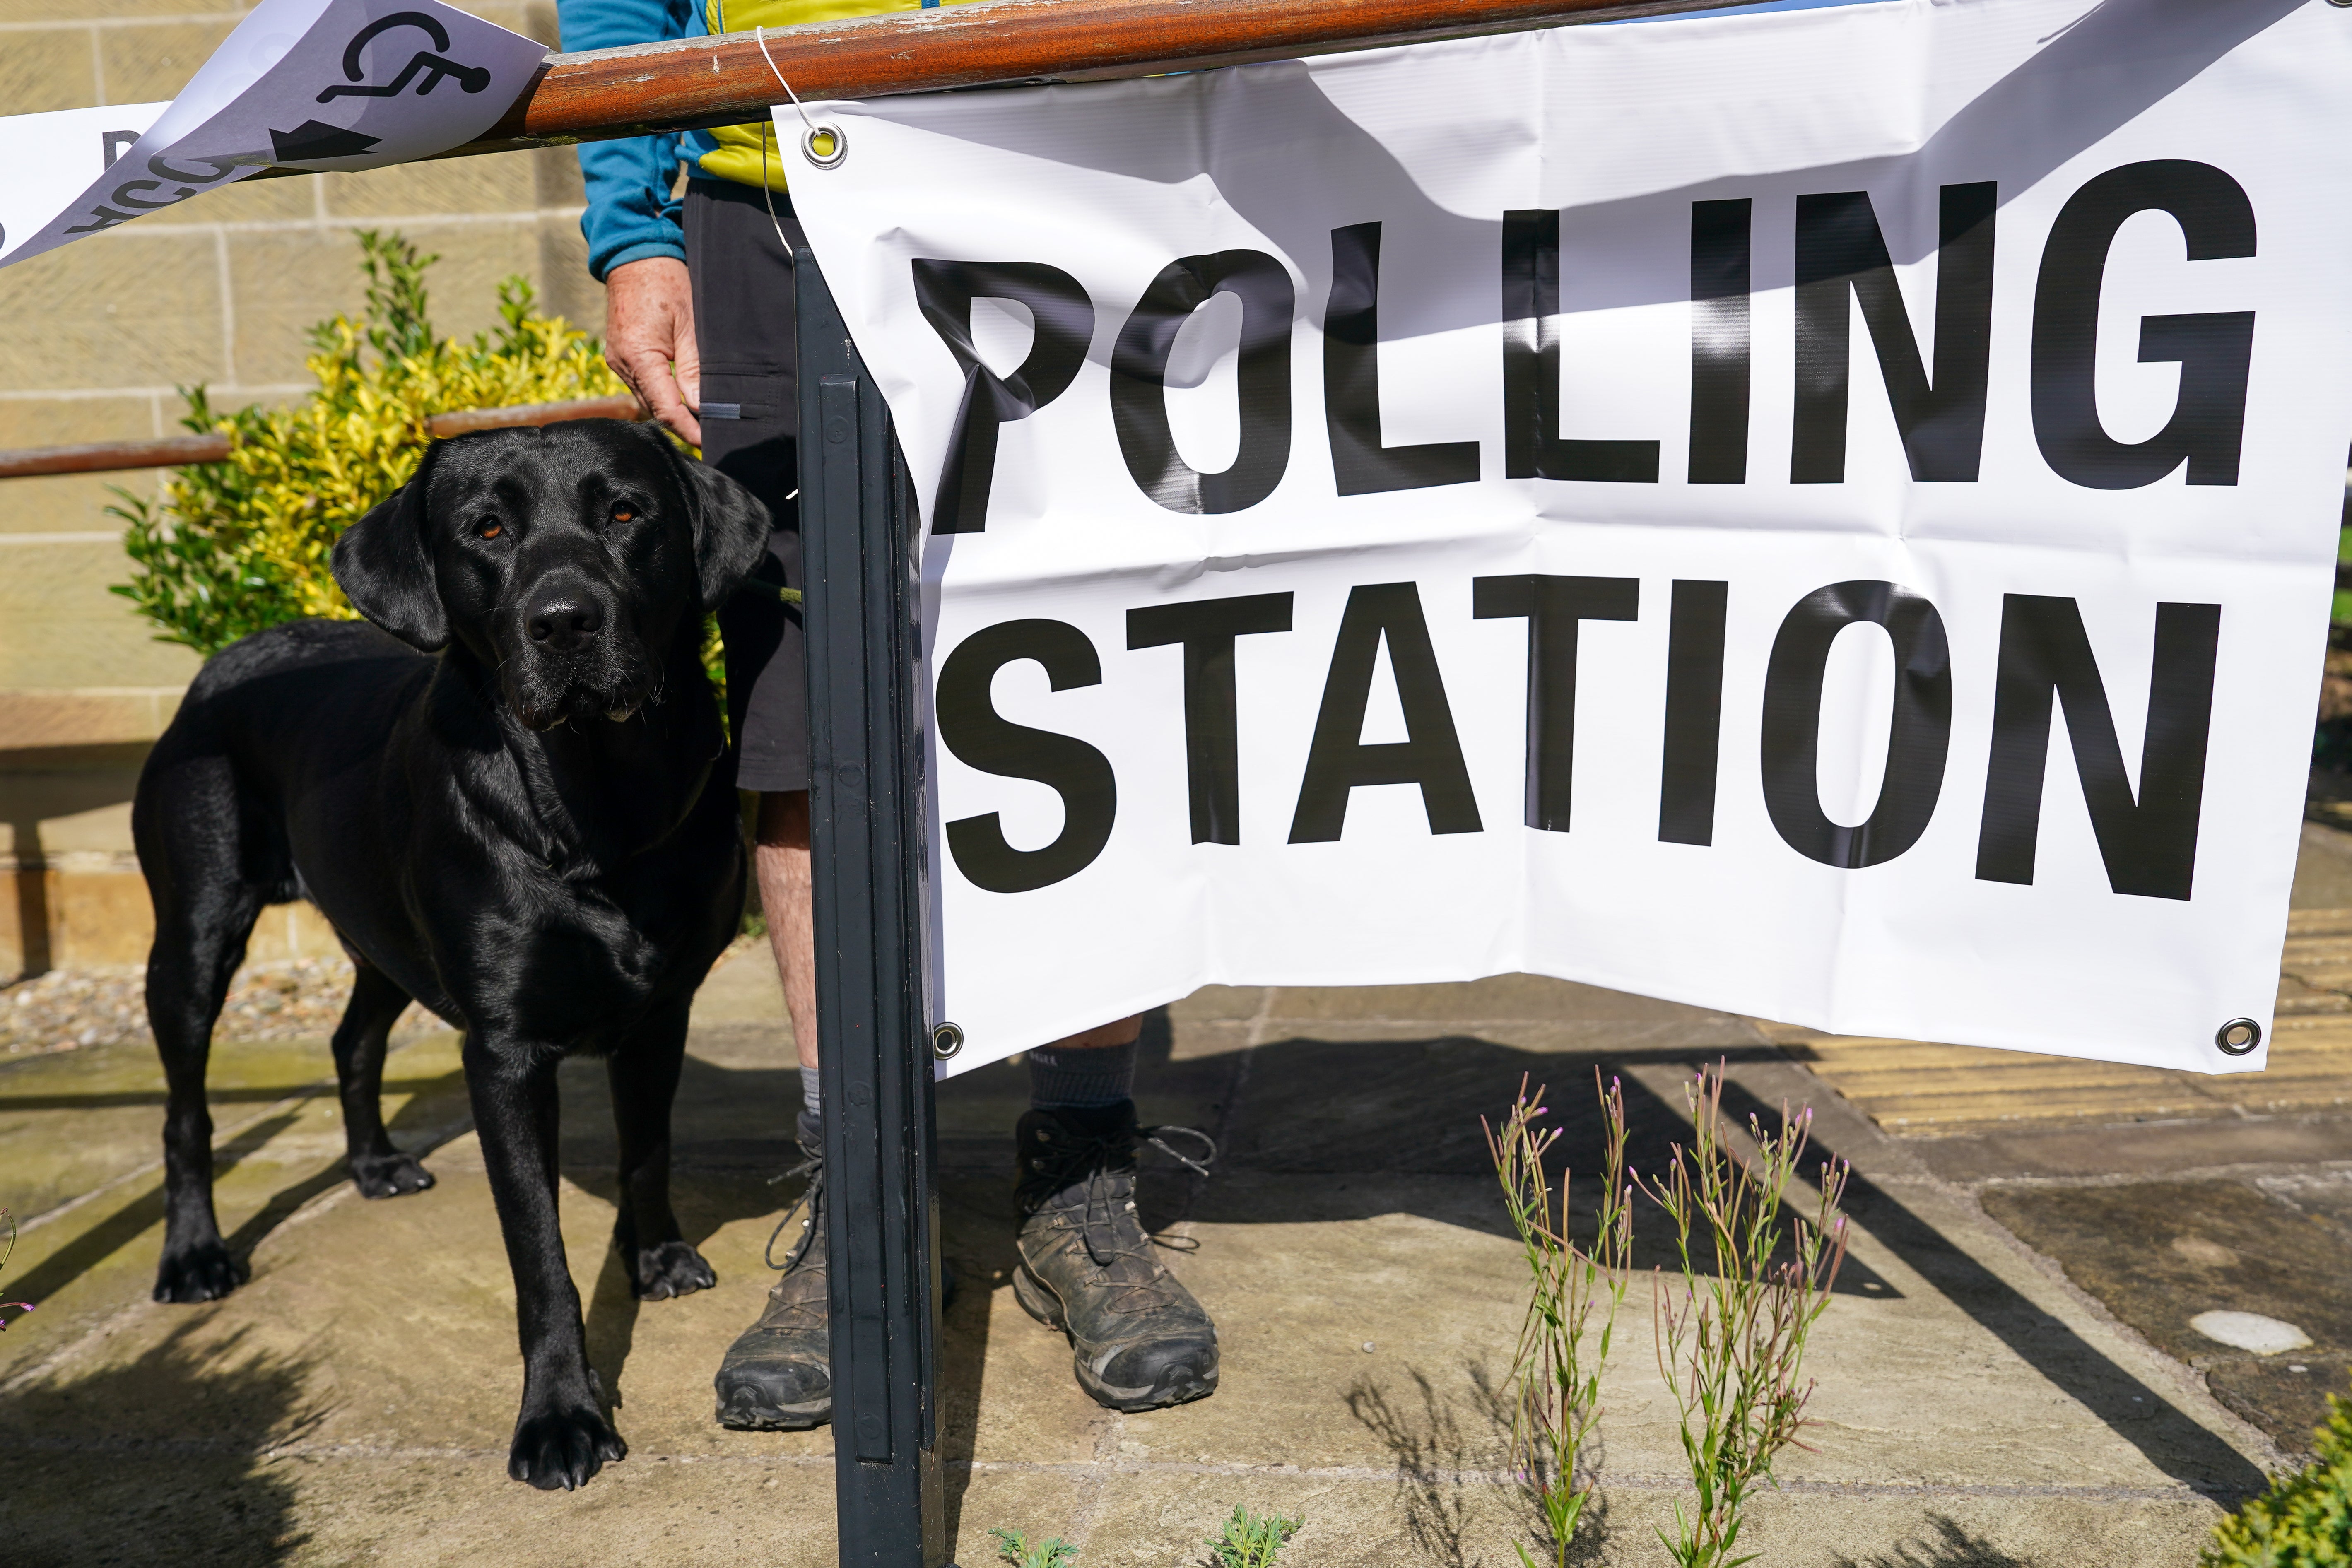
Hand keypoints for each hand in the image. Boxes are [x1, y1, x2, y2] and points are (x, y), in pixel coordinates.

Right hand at [605, 257, 701, 445]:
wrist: (635, 255)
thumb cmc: (666, 281)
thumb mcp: (689, 323)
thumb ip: (693, 368)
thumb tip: (698, 406)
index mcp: (638, 356)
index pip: (665, 407)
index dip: (687, 429)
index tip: (707, 442)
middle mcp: (621, 363)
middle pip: (654, 407)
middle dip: (681, 423)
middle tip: (709, 433)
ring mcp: (617, 360)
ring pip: (647, 397)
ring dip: (671, 408)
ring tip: (699, 417)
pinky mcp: (620, 355)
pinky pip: (641, 383)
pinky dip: (661, 391)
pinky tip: (680, 393)